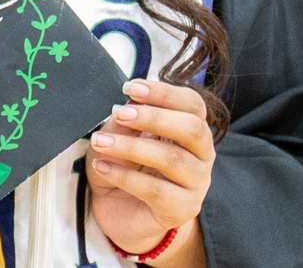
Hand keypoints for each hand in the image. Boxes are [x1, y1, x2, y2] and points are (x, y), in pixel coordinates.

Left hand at [87, 79, 213, 256]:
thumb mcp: (117, 139)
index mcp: (190, 131)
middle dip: (154, 117)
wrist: (122, 214)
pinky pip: (156, 190)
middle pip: (192, 129)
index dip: (164, 93)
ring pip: (173, 160)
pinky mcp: (181, 209)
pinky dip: (125, 176)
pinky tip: (102, 167)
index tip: (130, 87)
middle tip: (119, 113)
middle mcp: (201, 156)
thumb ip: (123, 124)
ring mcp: (195, 184)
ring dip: (132, 147)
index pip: (192, 105)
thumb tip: (124, 107)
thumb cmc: (125, 169)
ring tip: (101, 142)